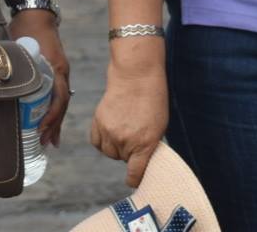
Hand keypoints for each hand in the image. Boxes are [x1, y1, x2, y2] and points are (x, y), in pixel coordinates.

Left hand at [9, 11, 70, 145]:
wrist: (36, 13)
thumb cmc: (25, 28)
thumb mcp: (17, 47)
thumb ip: (8, 64)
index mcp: (55, 67)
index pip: (59, 97)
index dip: (51, 115)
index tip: (41, 129)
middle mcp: (61, 71)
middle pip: (62, 103)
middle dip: (54, 124)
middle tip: (44, 143)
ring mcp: (61, 72)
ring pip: (62, 101)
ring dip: (56, 121)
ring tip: (50, 141)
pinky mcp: (56, 72)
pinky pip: (58, 95)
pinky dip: (55, 110)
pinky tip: (49, 124)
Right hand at [90, 62, 168, 187]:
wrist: (136, 76)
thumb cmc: (152, 100)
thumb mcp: (159, 127)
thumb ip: (149, 146)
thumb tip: (140, 162)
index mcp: (144, 144)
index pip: (135, 174)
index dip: (134, 179)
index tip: (134, 180)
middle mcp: (125, 141)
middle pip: (122, 159)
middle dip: (129, 151)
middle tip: (136, 134)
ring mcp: (109, 132)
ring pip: (109, 152)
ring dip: (115, 146)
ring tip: (124, 128)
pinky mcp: (98, 122)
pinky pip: (96, 142)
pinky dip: (103, 140)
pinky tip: (111, 129)